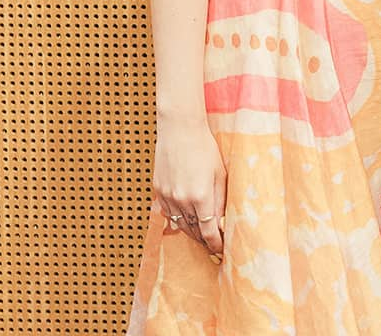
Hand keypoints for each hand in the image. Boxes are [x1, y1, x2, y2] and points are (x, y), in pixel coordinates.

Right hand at [153, 114, 226, 258]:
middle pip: (193, 231)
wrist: (179, 130)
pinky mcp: (158, 190)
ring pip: (179, 224)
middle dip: (204, 241)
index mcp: (201, 196)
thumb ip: (221, 199)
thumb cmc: (204, 148)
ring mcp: (167, 196)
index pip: (209, 231)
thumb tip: (223, 222)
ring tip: (201, 238)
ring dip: (191, 233)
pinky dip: (177, 220)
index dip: (215, 244)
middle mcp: (182, 200)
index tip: (221, 251)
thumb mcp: (220, 173)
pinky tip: (185, 221)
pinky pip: (168, 213)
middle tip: (213, 248)